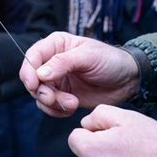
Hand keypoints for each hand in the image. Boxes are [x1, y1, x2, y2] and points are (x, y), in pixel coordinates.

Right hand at [20, 32, 138, 116]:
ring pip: (39, 94)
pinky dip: (56, 110)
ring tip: (72, 103)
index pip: (32, 57)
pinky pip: (49, 106)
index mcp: (56, 45)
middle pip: (32, 78)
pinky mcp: (62, 95)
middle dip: (42, 91)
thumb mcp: (89, 57)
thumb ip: (63, 63)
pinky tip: (72, 108)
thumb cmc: (111, 60)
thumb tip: (40, 73)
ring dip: (51, 103)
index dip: (28, 71)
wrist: (128, 80)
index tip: (33, 85)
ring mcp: (56, 80)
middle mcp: (51, 62)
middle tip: (54, 99)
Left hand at [69, 105, 156, 156]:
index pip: (74, 137)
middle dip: (98, 146)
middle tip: (122, 144)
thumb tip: (86, 123)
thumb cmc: (151, 144)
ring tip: (129, 156)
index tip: (109, 133)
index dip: (92, 131)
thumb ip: (96, 115)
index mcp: (89, 150)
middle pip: (84, 152)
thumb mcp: (124, 116)